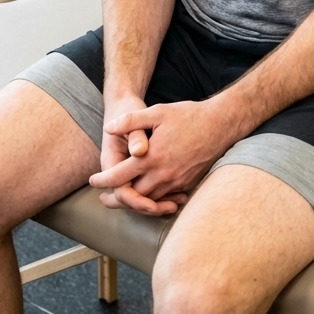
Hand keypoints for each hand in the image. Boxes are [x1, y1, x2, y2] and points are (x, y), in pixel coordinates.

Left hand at [90, 99, 231, 215]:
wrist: (219, 125)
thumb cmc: (188, 116)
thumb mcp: (158, 112)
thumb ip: (131, 120)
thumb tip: (109, 128)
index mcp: (151, 158)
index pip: (118, 177)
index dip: (102, 180)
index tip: (93, 181)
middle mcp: (162, 175)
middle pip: (131, 196)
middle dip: (116, 198)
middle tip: (104, 198)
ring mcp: (175, 182)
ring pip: (148, 200)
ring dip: (134, 201)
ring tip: (123, 198)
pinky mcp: (186, 184)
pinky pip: (165, 198)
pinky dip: (154, 199)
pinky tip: (149, 195)